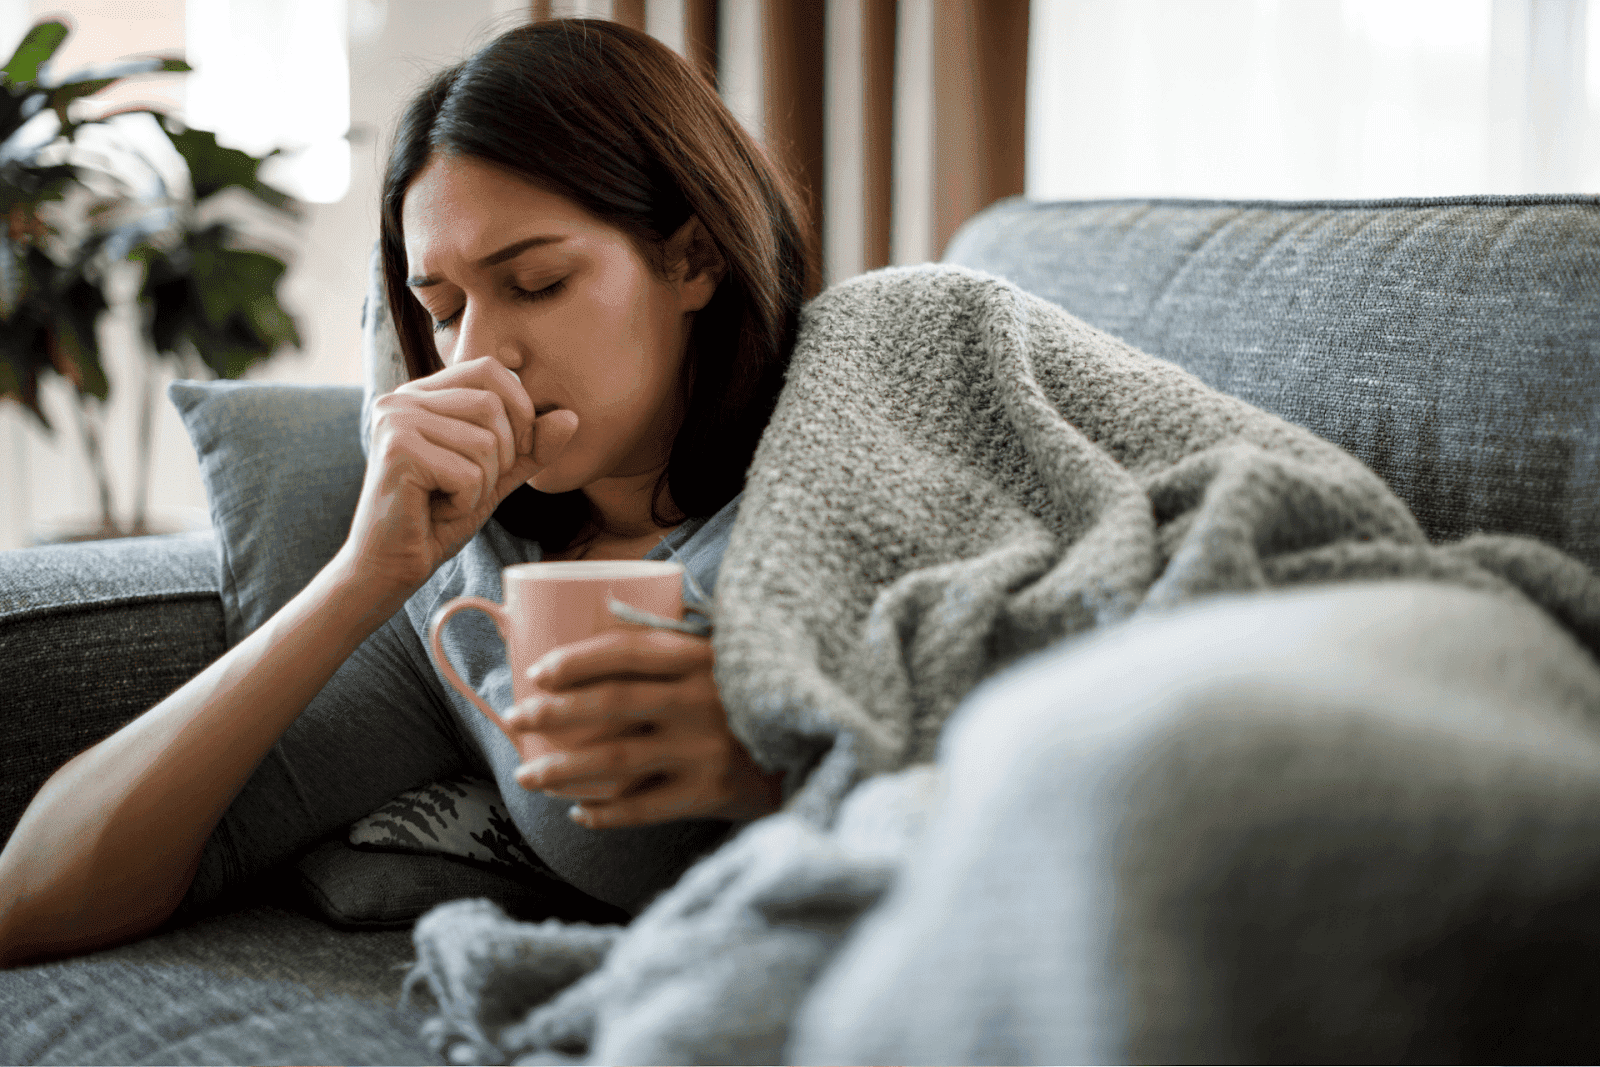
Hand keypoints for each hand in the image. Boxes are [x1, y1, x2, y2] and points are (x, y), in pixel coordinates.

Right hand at [340, 356, 578, 596]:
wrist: (390, 565)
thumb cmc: (438, 518)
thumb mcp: (496, 476)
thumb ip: (531, 448)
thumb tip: (571, 417)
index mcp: (424, 394)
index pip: (491, 371)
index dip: (518, 410)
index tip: (509, 453)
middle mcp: (403, 398)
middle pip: (493, 406)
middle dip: (501, 457)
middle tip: (468, 486)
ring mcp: (396, 421)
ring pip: (485, 442)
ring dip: (482, 484)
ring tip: (449, 498)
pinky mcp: (397, 451)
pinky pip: (468, 473)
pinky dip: (465, 502)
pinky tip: (437, 510)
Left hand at [507, 628, 783, 826]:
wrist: (820, 744)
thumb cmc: (759, 693)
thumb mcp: (729, 653)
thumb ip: (680, 638)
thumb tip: (607, 611)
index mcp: (702, 657)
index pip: (625, 650)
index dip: (575, 660)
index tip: (536, 672)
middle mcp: (700, 700)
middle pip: (609, 705)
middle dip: (551, 713)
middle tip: (514, 720)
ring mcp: (703, 749)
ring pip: (615, 760)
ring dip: (562, 770)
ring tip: (527, 776)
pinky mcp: (710, 793)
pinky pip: (643, 807)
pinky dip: (606, 813)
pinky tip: (579, 813)